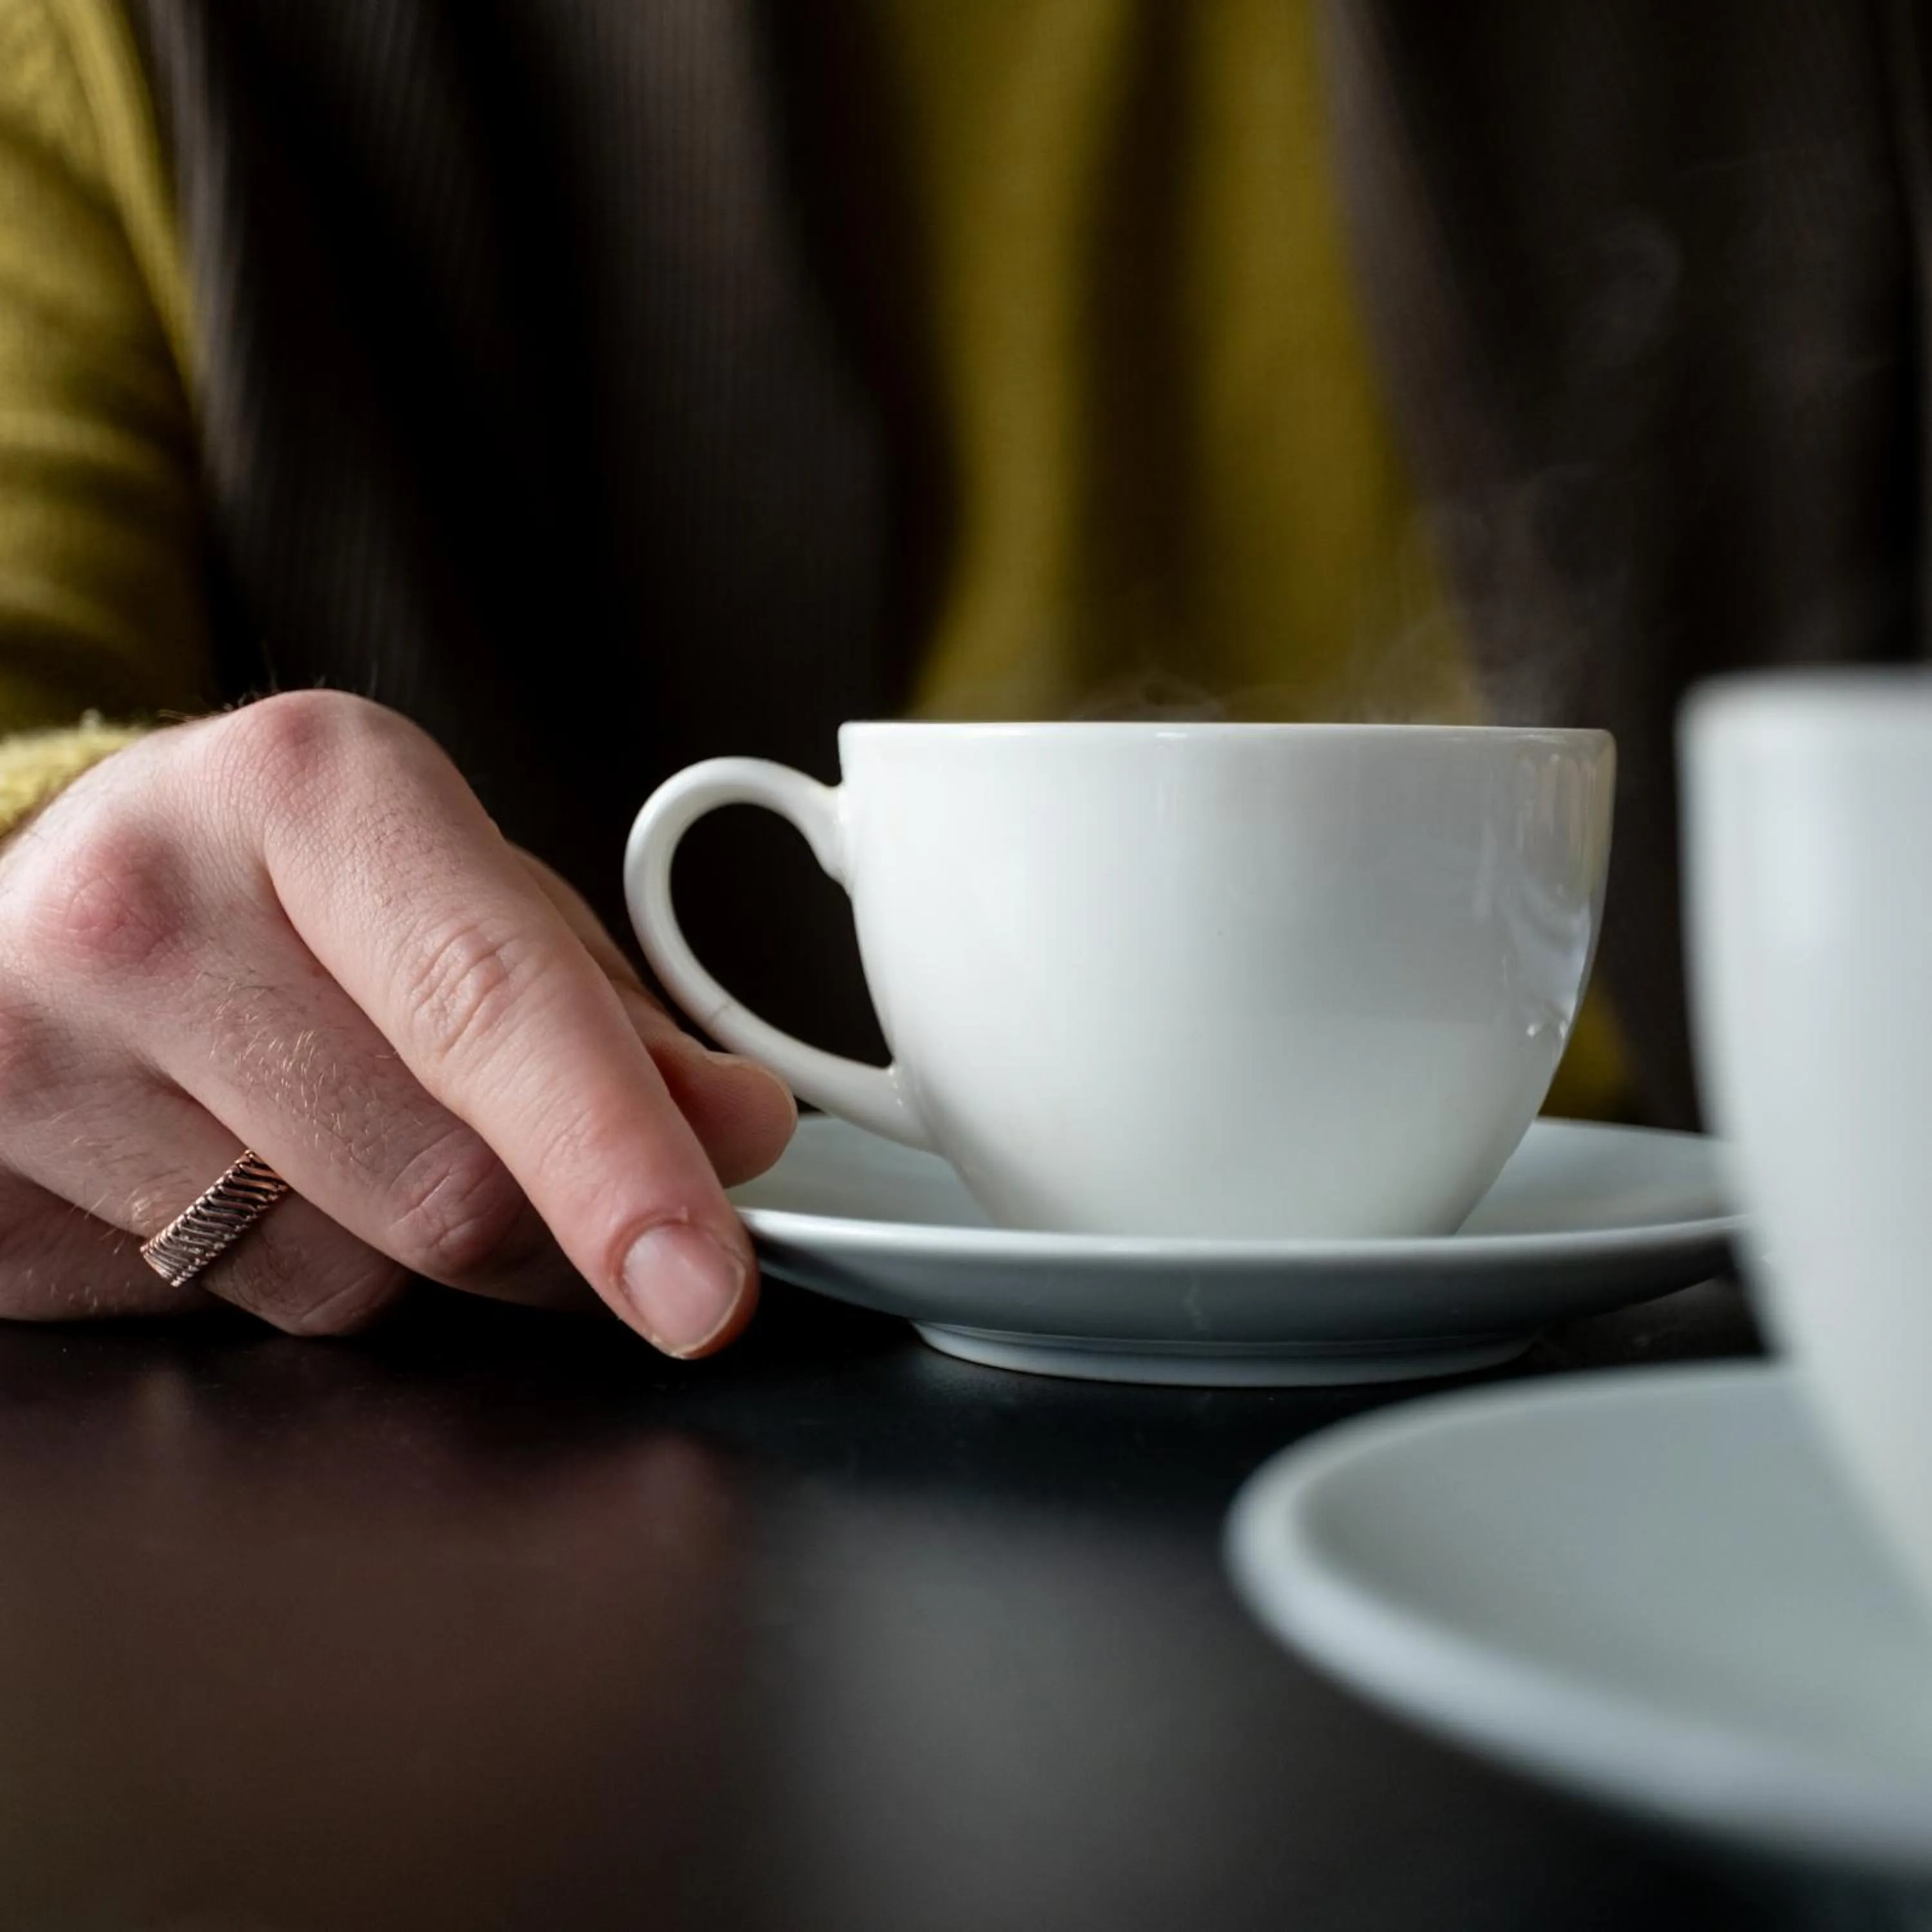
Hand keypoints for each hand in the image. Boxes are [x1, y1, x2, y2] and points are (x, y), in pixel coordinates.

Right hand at [0, 693, 794, 1352]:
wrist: (50, 887)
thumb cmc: (291, 883)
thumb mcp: (472, 893)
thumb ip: (622, 1021)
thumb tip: (736, 1133)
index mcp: (308, 791)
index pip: (494, 1010)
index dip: (618, 1163)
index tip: (702, 1286)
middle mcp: (146, 904)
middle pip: (442, 1188)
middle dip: (547, 1228)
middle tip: (560, 1186)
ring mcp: (30, 1053)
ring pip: (342, 1284)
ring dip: (409, 1254)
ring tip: (348, 1127)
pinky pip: (219, 1323)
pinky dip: (285, 1273)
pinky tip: (242, 1166)